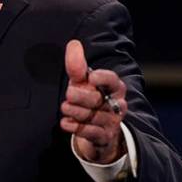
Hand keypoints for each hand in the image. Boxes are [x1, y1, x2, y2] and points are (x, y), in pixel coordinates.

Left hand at [60, 39, 126, 163]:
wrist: (98, 131)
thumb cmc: (90, 99)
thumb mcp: (82, 83)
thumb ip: (77, 66)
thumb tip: (73, 43)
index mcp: (114, 88)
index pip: (112, 81)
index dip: (103, 78)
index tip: (91, 77)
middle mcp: (117, 105)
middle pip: (98, 99)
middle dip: (81, 96)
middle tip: (68, 94)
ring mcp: (111, 122)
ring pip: (93, 117)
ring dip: (76, 112)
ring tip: (65, 107)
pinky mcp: (104, 137)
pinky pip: (91, 133)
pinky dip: (76, 127)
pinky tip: (65, 123)